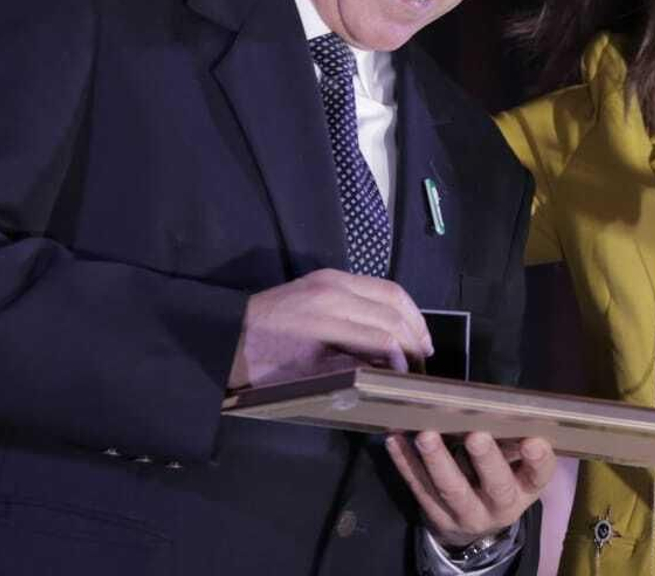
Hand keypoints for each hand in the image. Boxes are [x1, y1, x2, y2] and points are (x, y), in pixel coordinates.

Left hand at [229, 269, 432, 388]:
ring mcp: (331, 278)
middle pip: (392, 311)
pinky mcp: (329, 274)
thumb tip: (386, 370)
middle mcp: (332, 290)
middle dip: (414, 339)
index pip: (382, 336)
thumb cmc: (262, 363)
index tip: (411, 379)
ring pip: (390, 291)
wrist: (228, 334)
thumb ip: (350, 368)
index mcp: (324, 319)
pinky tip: (403, 322)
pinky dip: (396, 303)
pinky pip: (375, 284)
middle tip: (425, 364)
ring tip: (423, 343)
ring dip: (412, 317)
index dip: (403, 359)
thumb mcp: (305, 376)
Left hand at [385, 430, 554, 547]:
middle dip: (486, 460)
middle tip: (476, 436)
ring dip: (437, 461)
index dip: (538, 460)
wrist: (477, 526)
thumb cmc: (500, 479)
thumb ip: (513, 440)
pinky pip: (419, 487)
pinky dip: (405, 463)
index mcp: (525, 488)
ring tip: (426, 436)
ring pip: (451, 489)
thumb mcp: (516, 467)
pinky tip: (395, 440)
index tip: (533, 441)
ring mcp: (466, 514)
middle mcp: (500, 506)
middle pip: (496, 486)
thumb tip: (500, 405)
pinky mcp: (436, 515)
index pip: (538, 475)